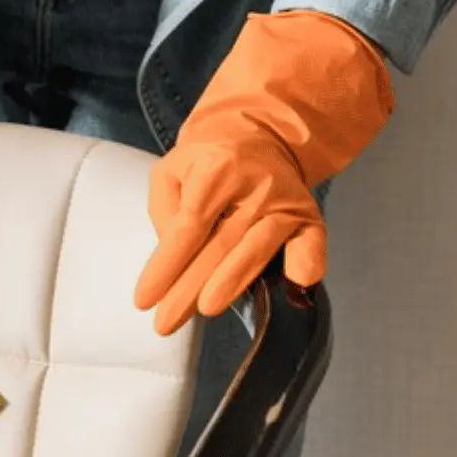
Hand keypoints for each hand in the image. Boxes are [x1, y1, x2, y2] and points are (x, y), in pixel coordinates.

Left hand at [137, 10, 393, 334]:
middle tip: (165, 322)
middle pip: (219, 245)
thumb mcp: (171, 172)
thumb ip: (164, 210)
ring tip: (208, 308)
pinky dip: (308, 261)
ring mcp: (284, 200)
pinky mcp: (307, 214)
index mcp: (216, 170)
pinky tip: (298, 282)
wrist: (257, 135)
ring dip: (234, 281)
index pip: (187, 228)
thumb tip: (171, 252)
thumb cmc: (205, 162)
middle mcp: (254, 185)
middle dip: (189, 288)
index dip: (165, 267)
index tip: (144, 300)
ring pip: (257, 247)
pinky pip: (311, 241)